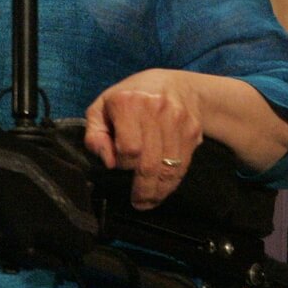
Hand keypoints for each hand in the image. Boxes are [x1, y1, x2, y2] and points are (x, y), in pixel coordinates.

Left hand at [84, 69, 203, 209]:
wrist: (175, 84)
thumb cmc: (129, 97)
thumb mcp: (102, 108)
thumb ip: (95, 133)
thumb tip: (107, 161)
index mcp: (128, 102)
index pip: (128, 147)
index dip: (123, 162)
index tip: (119, 166)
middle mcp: (156, 110)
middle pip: (150, 162)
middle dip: (143, 188)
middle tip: (137, 203)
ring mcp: (178, 121)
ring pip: (169, 167)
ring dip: (159, 190)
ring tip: (148, 202)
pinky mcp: (192, 131)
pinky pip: (184, 165)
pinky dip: (172, 182)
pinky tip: (163, 190)